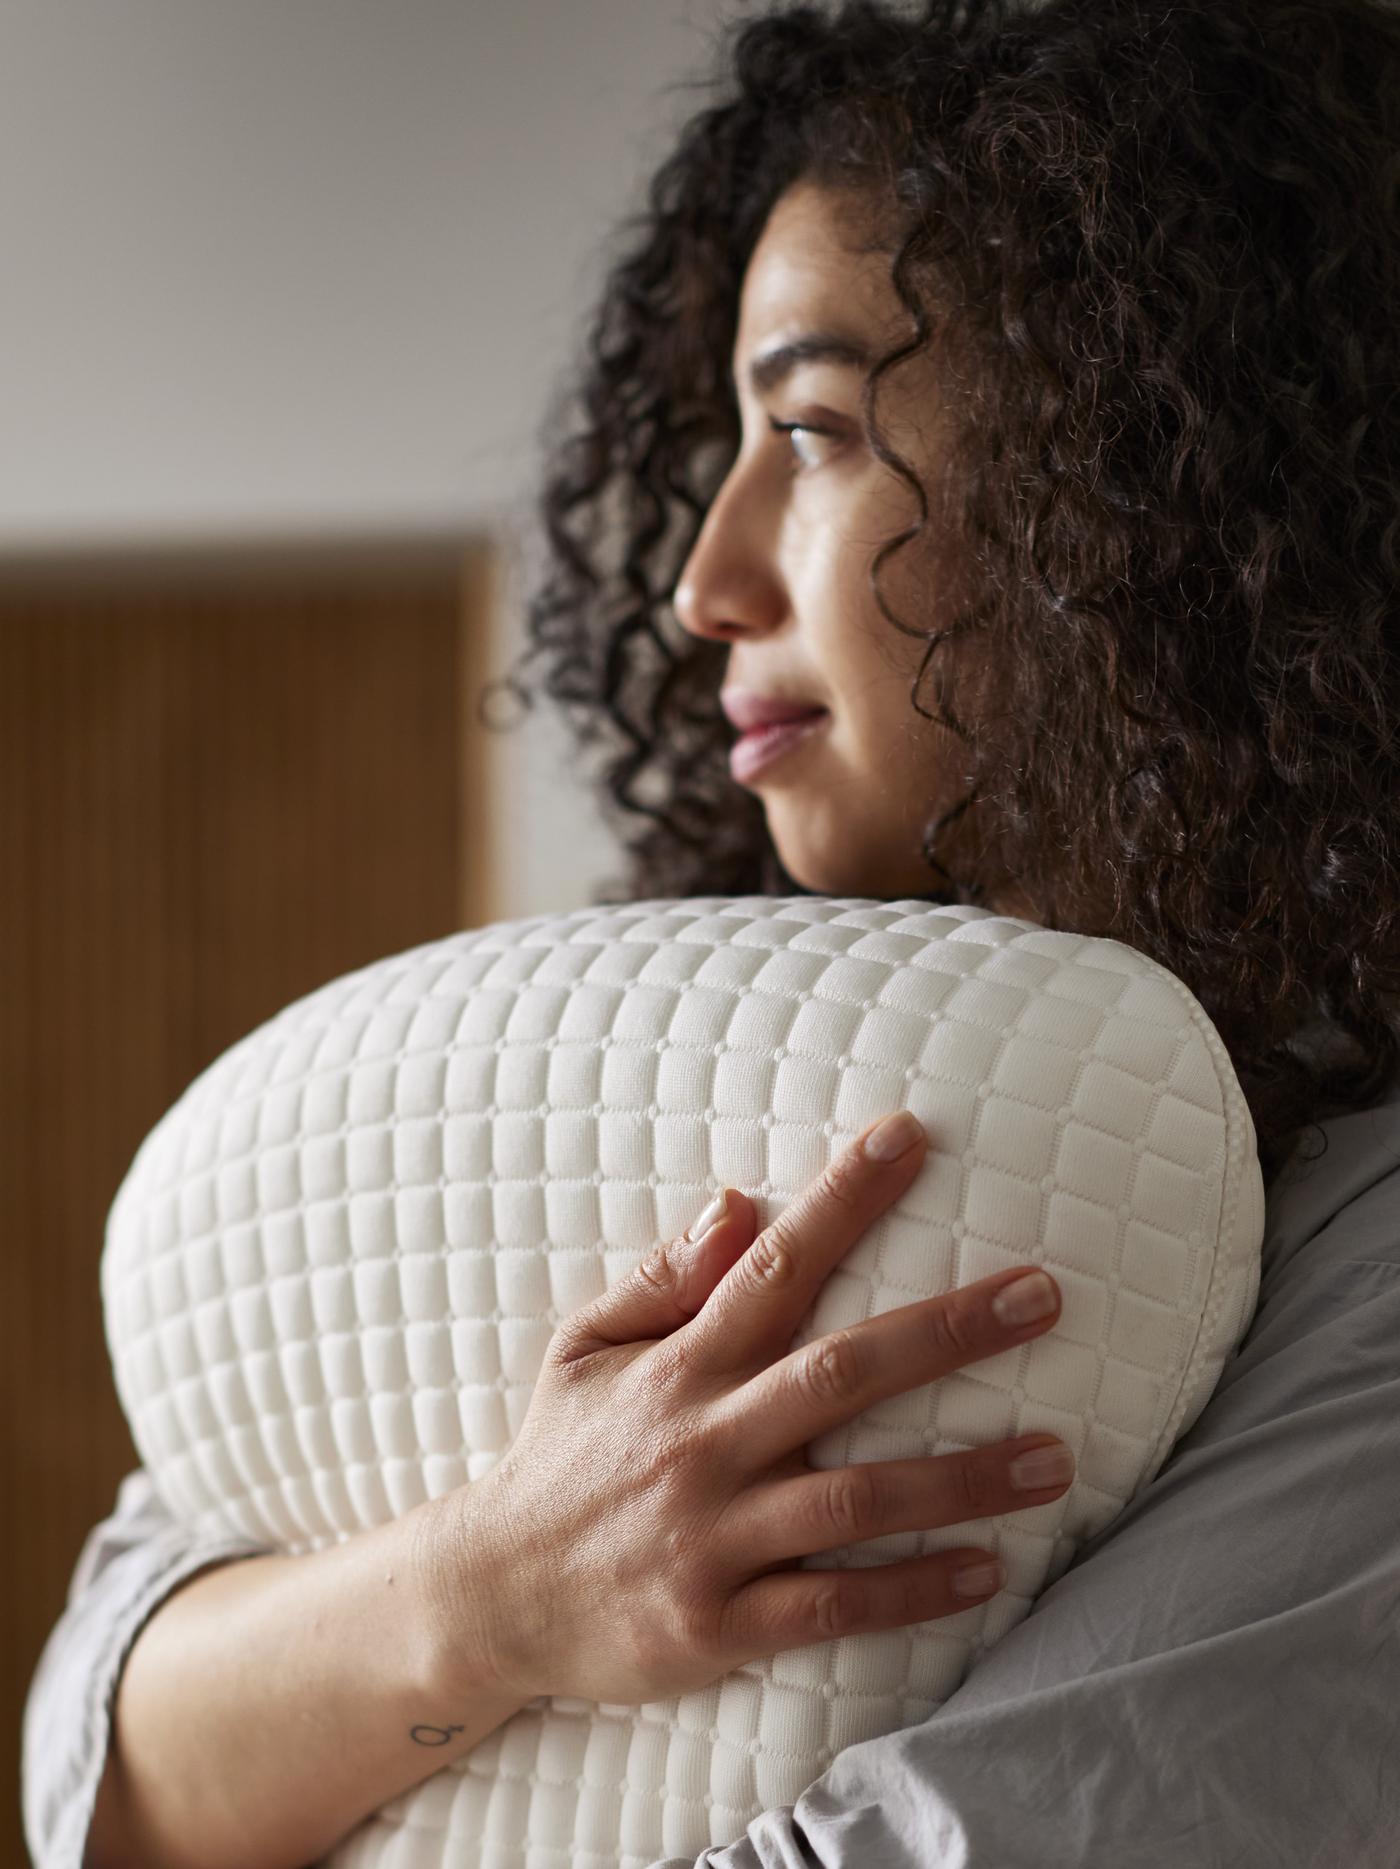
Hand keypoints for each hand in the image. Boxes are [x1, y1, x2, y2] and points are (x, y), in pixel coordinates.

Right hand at [420, 1109, 1070, 1707]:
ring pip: (856, 1500)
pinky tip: (989, 1570)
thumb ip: (661, 1281)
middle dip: (947, 1331)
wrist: (490, 1599)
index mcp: (677, 1368)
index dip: (842, 1199)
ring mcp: (712, 1539)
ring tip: (1056, 1457)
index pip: (772, 1266)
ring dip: (964, 1477)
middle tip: (1044, 1296)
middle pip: (840, 1375)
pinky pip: (832, 1608)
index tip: (909, 1136)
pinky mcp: (717, 1627)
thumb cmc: (557, 1458)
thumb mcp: (583, 1349)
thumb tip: (739, 1206)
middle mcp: (701, 1443)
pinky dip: (912, 1591)